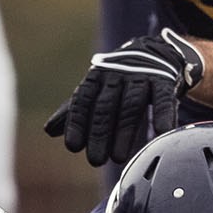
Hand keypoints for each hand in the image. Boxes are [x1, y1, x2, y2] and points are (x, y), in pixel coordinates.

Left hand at [43, 29, 205, 167]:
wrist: (155, 52)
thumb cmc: (119, 80)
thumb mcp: (95, 91)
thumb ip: (74, 110)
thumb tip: (49, 130)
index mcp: (96, 78)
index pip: (83, 102)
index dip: (77, 124)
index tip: (73, 147)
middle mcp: (116, 76)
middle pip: (106, 108)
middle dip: (99, 134)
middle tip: (96, 160)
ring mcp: (141, 77)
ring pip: (131, 106)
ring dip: (124, 132)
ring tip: (119, 158)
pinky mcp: (163, 80)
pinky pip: (162, 98)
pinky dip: (163, 114)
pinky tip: (161, 132)